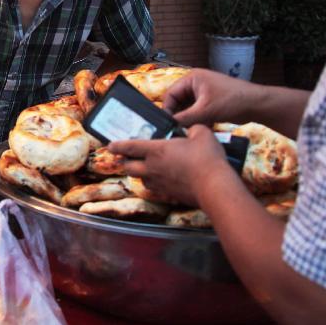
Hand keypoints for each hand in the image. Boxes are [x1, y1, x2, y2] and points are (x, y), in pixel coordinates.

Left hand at [108, 125, 231, 206]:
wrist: (214, 187)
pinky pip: (155, 190)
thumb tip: (191, 131)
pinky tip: (162, 181)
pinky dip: (154, 184)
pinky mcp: (169, 195)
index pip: (130, 147)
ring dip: (139, 174)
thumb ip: (192, 129)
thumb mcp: (201, 133)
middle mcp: (153, 168)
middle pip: (129, 167)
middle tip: (126, 158)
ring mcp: (159, 184)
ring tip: (145, 168)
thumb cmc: (206, 159)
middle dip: (125, 162)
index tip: (110, 145)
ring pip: (141, 180)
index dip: (118, 145)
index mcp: (156, 150)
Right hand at [164, 68, 260, 126]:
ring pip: (188, 108)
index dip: (168, 109)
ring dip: (189, 119)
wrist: (256, 105)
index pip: (171, 94)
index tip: (168, 124)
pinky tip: (202, 128)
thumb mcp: (205, 111)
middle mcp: (196, 84)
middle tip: (178, 129)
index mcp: (192, 79)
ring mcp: (204, 93)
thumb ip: (185, 118)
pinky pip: (197, 112)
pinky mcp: (211, 102)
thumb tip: (170, 126)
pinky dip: (198, 120)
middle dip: (180, 115)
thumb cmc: (231, 101)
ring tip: (191, 130)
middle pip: (179, 102)